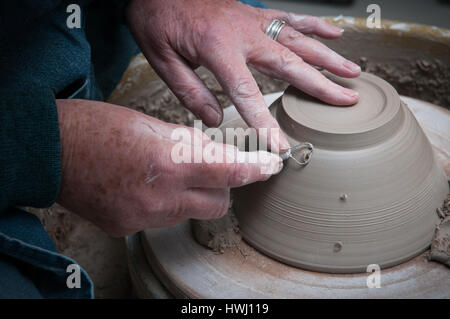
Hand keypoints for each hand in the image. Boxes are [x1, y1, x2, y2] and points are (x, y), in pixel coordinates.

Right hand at [56, 99, 281, 235]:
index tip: (271, 166)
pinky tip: (145, 186)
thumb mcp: (151, 124)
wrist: (51, 151)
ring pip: (190, 213)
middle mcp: (160, 198)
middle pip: (218, 202)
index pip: (229, 172)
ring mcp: (143, 218)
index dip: (256, 169)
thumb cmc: (97, 127)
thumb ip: (189, 144)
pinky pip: (163, 220)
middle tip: (208, 167)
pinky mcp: (128, 228)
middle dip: (222, 186)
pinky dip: (165, 205)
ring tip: (165, 173)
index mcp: (168, 162)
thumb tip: (216, 153)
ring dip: (191, 195)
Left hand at [126, 0, 360, 152]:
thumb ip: (190, 92)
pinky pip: (290, 18)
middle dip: (320, 86)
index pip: (248, 95)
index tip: (281, 146)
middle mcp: (243, 34)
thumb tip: (214, 120)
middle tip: (346, 101)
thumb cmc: (157, 18)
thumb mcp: (162, 60)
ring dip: (327, 58)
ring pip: (298, 41)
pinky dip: (314, 25)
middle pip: (289, 65)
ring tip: (353, 72)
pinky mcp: (254, 13)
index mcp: (218, 49)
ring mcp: (253, 20)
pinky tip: (334, 34)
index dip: (266, 123)